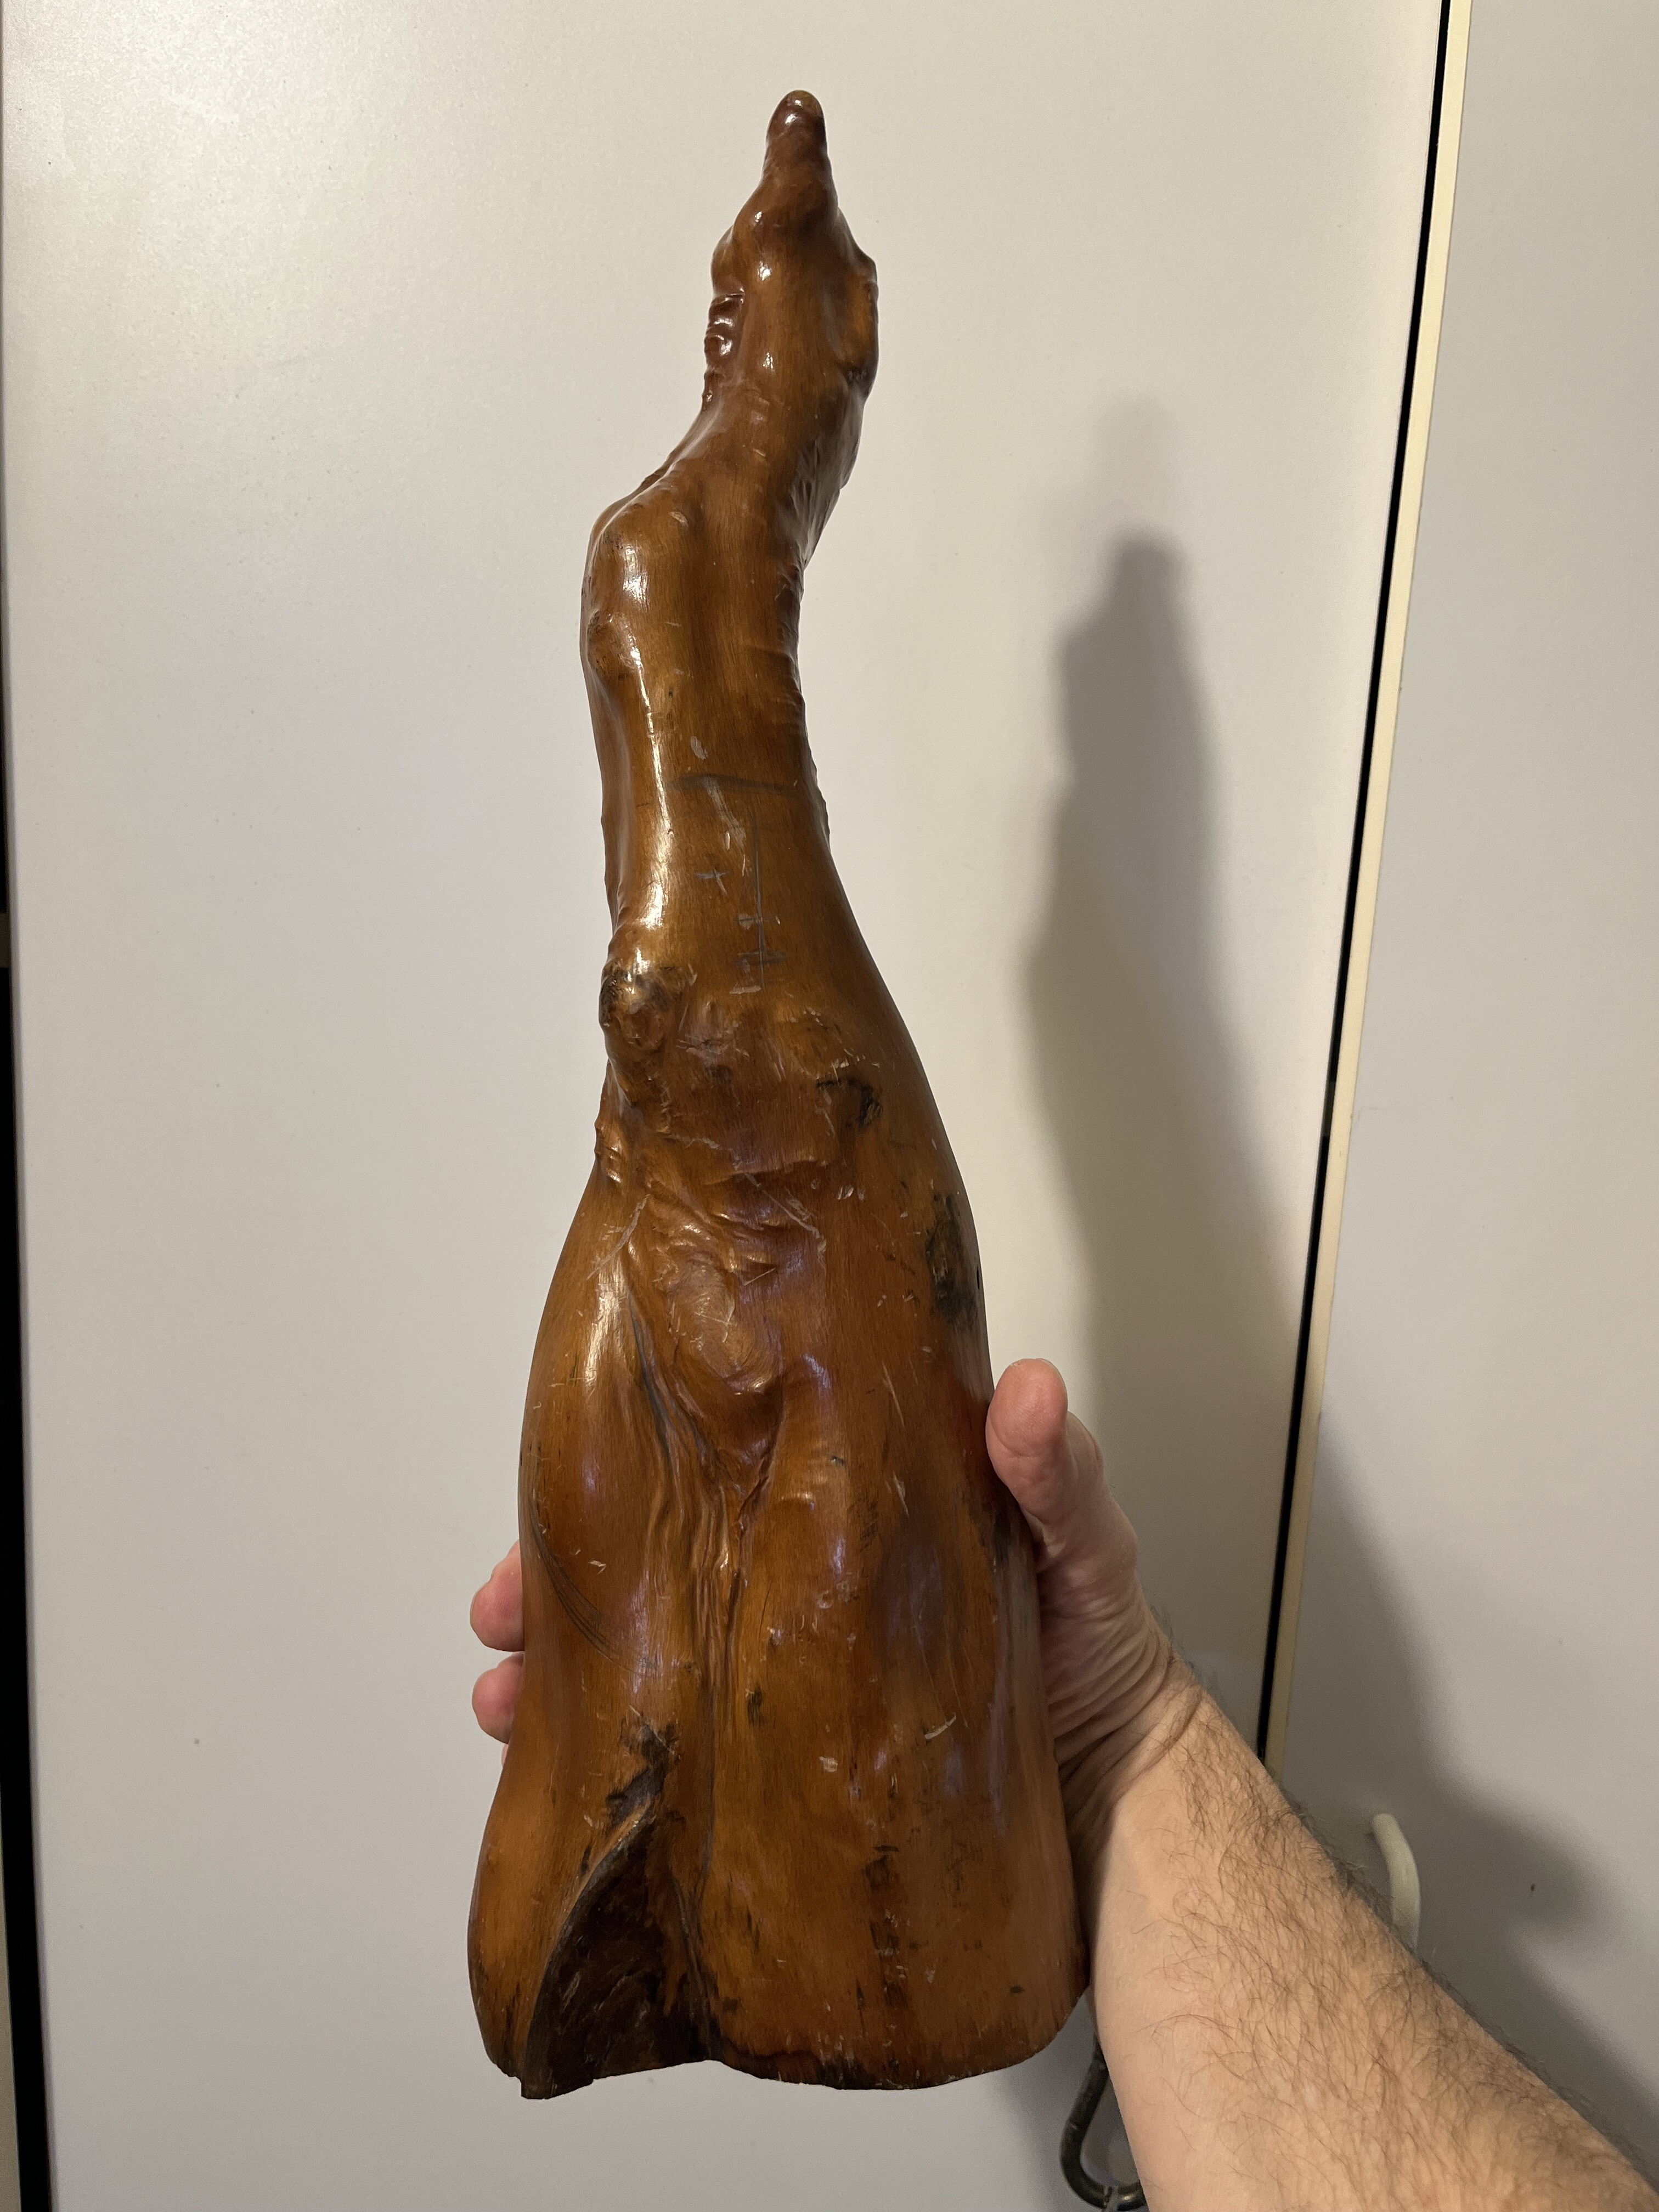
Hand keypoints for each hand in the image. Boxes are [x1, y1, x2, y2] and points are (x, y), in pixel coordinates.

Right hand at [468, 1362, 1189, 1842]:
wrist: (1119, 1790)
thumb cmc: (1099, 1646)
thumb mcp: (1087, 1546)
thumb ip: (1059, 1476)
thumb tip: (1029, 1393)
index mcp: (840, 1505)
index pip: (710, 1463)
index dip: (629, 1465)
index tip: (557, 1469)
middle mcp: (792, 1580)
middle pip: (648, 1558)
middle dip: (559, 1576)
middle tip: (503, 1608)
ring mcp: (779, 1673)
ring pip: (639, 1652)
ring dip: (560, 1669)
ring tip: (507, 1699)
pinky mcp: (782, 1764)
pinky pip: (674, 1750)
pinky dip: (607, 1760)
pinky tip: (562, 1777)